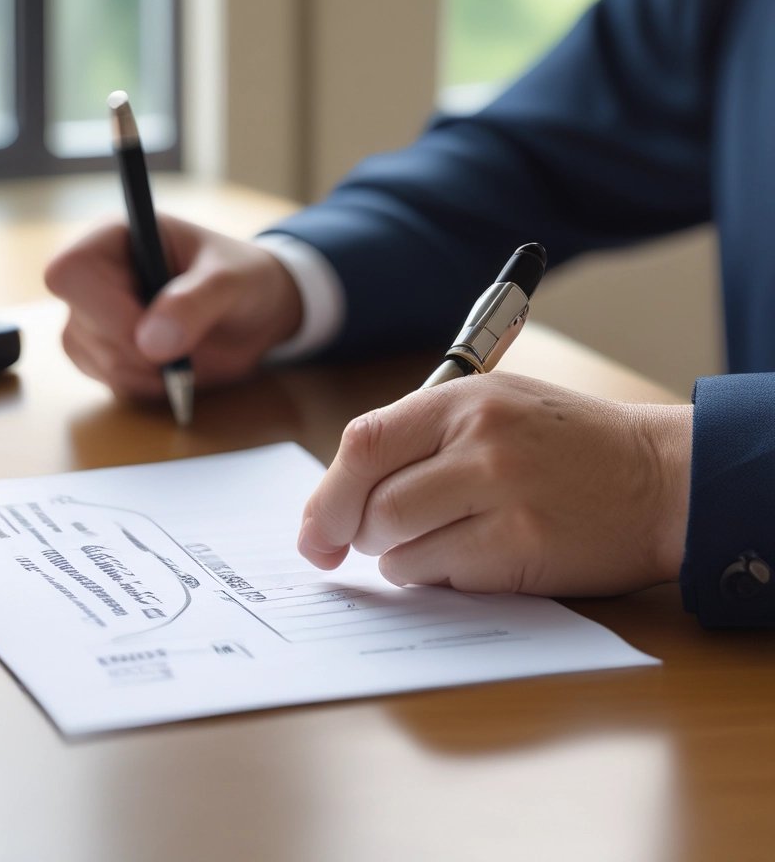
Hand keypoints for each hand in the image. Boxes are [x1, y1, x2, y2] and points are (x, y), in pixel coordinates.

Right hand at [44, 214, 302, 398]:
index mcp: (114, 237)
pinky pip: (111, 383)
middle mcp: (93, 275)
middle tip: (188, 346)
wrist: (254, 313)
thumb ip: (195, 303)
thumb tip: (150, 342)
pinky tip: (177, 366)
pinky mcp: (103, 354)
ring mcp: (92, 318)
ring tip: (190, 351)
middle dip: (140, 350)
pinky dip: (150, 385)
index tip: (154, 331)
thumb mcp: (232, 281)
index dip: (104, 310)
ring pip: (95, 361)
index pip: (69, 272)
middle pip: (81, 327)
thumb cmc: (243, 278)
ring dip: (149, 371)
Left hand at [298, 373, 692, 596]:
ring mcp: (502, 497)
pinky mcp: (522, 550)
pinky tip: (470, 558)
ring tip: (432, 543)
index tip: (315, 531)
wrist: (661, 477)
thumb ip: (418, 438)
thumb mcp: (493, 406)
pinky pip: (441, 575)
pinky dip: (436, 576)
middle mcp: (479, 443)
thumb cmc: (567, 442)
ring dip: (397, 558)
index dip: (326, 494)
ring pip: (398, 546)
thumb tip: (339, 497)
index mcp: (462, 400)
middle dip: (357, 533)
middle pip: (373, 503)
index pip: (363, 443)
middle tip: (369, 540)